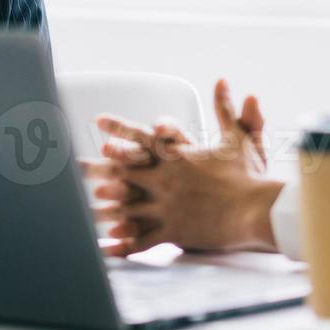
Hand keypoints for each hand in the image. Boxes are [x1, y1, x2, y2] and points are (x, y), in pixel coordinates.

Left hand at [80, 80, 281, 255]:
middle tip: (72, 166)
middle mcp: (165, 178)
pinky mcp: (173, 231)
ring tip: (78, 210)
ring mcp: (166, 206)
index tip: (99, 120)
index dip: (119, 127)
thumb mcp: (238, 137)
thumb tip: (224, 82)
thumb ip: (225, 109)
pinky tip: (105, 247)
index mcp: (178, 155)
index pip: (142, 136)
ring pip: (125, 207)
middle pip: (123, 171)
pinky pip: (142, 239)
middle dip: (95, 169)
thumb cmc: (249, 175)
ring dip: (101, 209)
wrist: (258, 210)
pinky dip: (122, 243)